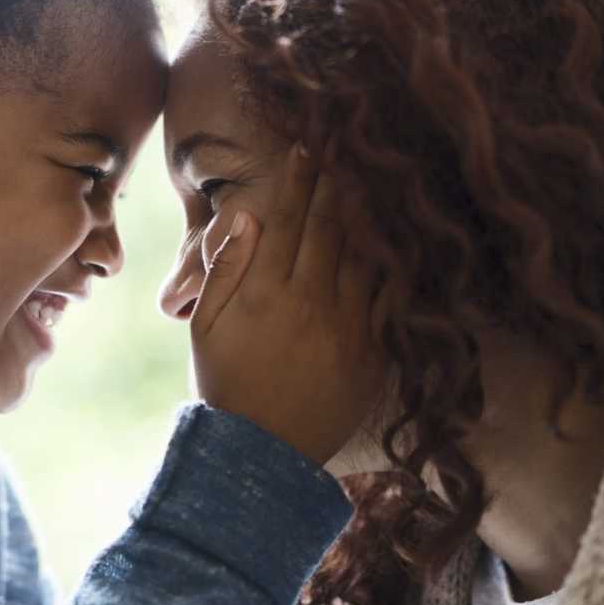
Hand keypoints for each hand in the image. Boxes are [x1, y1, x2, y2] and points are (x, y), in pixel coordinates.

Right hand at [190, 143, 385, 465]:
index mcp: (265, 293)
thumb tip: (245, 216)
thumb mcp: (206, 327)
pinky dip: (394, 265)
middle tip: (346, 149)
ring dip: (368, 216)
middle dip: (336, 184)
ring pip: (364, 256)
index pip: (286, 220)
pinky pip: (389, 298)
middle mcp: (309, 303)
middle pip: (329, 228)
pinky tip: (396, 242)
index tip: (306, 148)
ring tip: (373, 183)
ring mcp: (346, 328)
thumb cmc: (227, 386)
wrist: (263, 456)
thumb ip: (224, 268)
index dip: (297, 180)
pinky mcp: (373, 353)